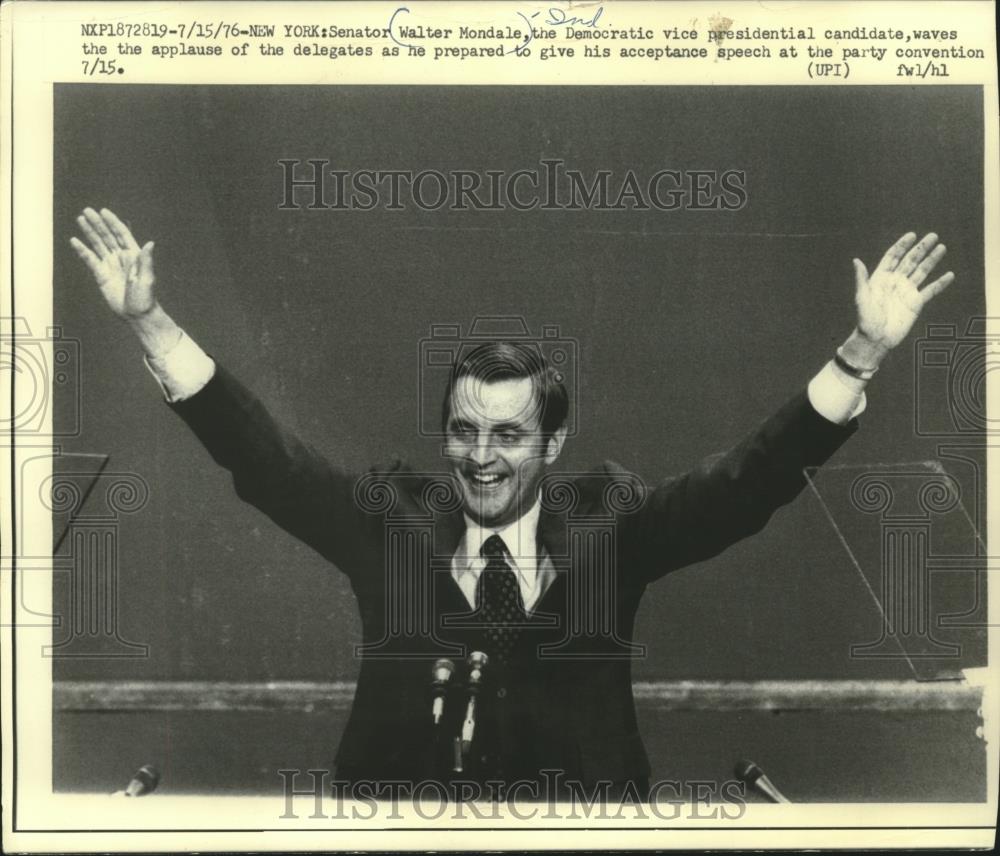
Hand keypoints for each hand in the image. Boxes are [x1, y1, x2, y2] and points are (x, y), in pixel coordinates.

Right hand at [70, 207, 156, 319]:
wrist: (136, 314)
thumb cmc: (146, 298)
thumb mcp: (147, 279)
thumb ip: (146, 261)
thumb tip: (150, 243)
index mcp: (134, 255)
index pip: (121, 234)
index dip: (113, 222)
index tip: (103, 211)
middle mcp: (121, 257)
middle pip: (107, 236)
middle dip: (98, 223)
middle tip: (87, 210)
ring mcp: (110, 265)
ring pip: (98, 245)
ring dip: (89, 232)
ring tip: (80, 219)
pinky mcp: (101, 275)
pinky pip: (90, 260)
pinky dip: (82, 250)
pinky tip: (75, 241)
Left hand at [852, 232, 953, 356]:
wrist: (875, 339)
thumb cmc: (865, 319)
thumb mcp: (861, 297)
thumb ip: (861, 279)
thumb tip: (856, 260)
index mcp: (881, 278)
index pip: (893, 257)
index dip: (902, 245)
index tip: (912, 235)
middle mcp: (895, 282)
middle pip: (910, 261)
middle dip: (921, 248)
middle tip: (933, 236)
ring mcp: (907, 291)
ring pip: (922, 272)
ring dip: (932, 260)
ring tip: (942, 247)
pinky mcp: (916, 303)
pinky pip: (931, 290)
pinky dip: (940, 283)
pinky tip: (949, 274)